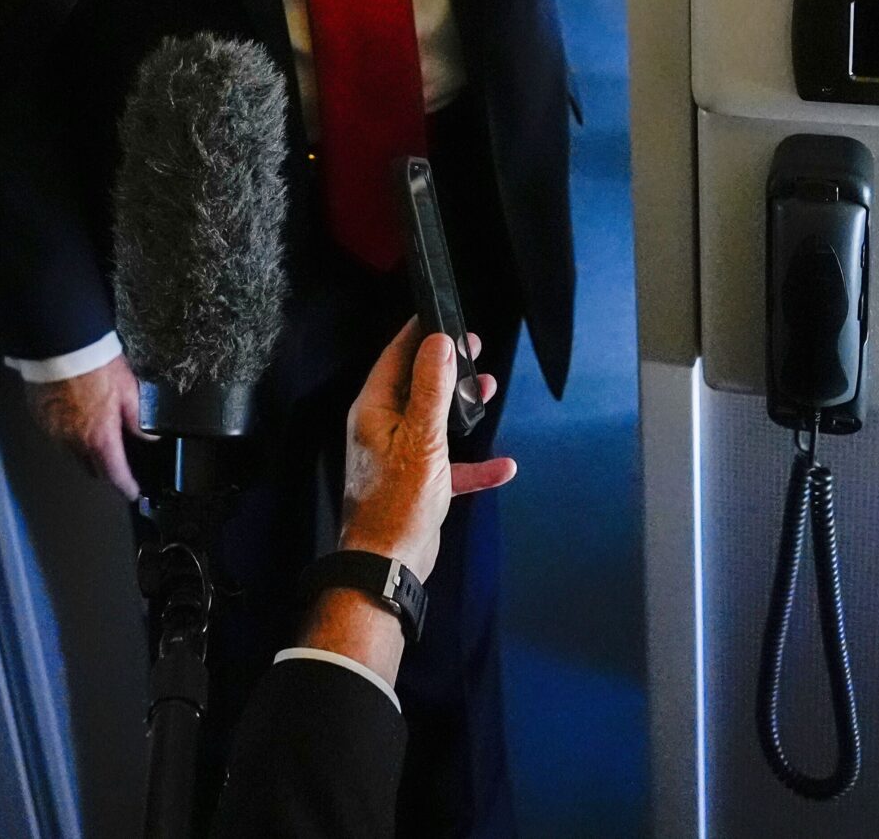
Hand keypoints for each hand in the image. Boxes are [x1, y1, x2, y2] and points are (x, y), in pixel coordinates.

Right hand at [24, 354, 145, 499]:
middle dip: (105, 469)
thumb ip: (138, 419)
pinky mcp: (40, 420)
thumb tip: (150, 437)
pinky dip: (67, 436)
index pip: (114, 474)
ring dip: (84, 452)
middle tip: (116, 459)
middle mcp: (73, 442)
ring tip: (94, 435)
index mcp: (99, 438)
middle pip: (91, 469)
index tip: (132, 491)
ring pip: (71, 455)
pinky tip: (75, 418)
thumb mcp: (129, 390)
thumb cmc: (97, 366)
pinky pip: (56, 437)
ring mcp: (53, 432)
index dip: (125, 486)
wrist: (61, 346)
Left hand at [338, 323, 512, 581]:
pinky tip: (503, 467)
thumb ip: (432, 389)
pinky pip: (452, 466)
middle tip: (473, 346)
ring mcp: (401, 456)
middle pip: (417, 385)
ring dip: (462, 408)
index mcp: (375, 410)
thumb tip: (438, 342)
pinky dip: (475, 464)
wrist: (389, 563)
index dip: (418, 334)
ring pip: (435, 421)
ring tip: (488, 388)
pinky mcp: (419, 484)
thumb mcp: (421, 437)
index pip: (396, 358)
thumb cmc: (397, 500)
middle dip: (446, 366)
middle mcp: (384, 429)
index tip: (440, 313)